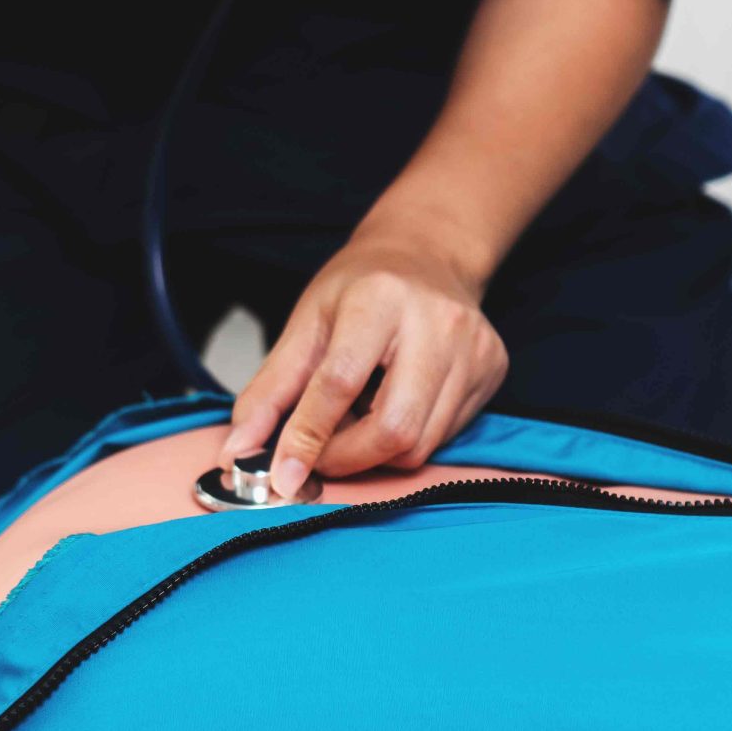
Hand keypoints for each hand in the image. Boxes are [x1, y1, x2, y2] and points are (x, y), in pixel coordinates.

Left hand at [221, 232, 507, 495]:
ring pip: (421, 445)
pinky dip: (406, 440)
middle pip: (394, 429)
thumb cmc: (362, 288)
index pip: (339, 384)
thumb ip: (271, 390)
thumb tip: (238, 449)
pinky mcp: (493, 371)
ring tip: (356, 420)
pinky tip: (392, 407)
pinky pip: (443, 437)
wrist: (427, 255)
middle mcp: (437, 323)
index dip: (307, 437)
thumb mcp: (306, 323)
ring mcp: (474, 349)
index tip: (283, 475)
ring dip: (375, 453)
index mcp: (379, 300)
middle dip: (347, 458)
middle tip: (319, 454)